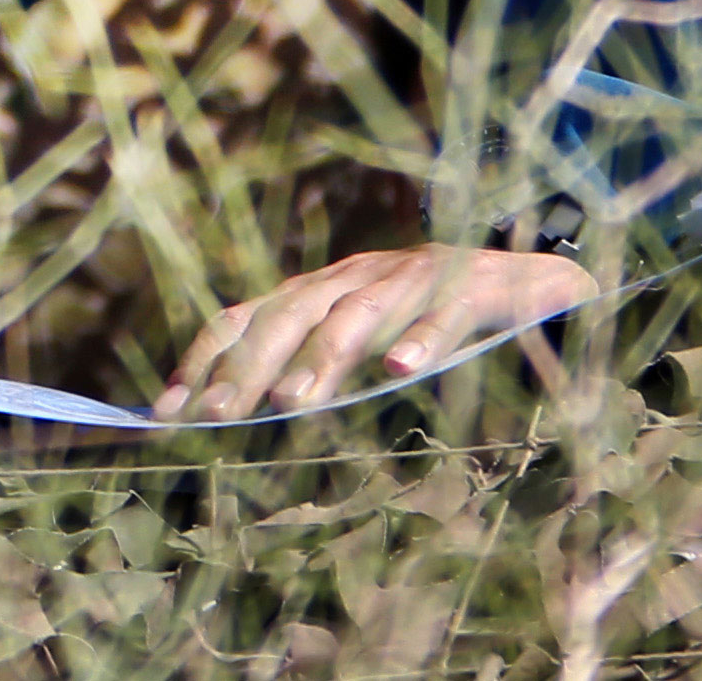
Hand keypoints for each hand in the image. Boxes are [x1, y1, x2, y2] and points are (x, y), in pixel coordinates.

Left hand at [153, 247, 594, 419]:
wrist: (535, 279)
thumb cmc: (434, 320)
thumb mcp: (365, 342)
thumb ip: (314, 369)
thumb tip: (249, 424)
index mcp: (320, 291)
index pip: (245, 317)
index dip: (204, 360)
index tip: (166, 410)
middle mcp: (355, 277)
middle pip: (289, 316)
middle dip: (249, 368)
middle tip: (217, 415)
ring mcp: (413, 277)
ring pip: (358, 314)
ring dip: (322, 357)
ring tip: (293, 403)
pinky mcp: (474, 285)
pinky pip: (445, 311)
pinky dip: (423, 338)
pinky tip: (405, 369)